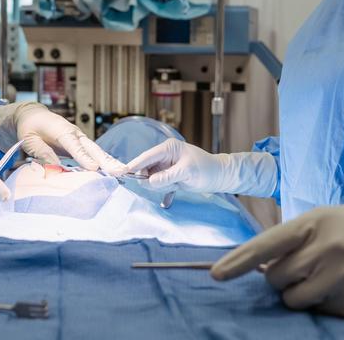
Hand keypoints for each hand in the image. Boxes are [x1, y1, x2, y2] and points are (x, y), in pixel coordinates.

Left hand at [0, 103, 124, 174]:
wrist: (33, 116)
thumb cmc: (29, 127)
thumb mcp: (30, 140)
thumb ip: (42, 152)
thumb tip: (54, 167)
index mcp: (61, 130)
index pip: (74, 145)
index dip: (84, 157)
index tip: (93, 168)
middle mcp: (74, 133)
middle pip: (91, 147)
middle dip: (105, 160)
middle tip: (118, 171)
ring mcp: (79, 138)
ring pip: (96, 150)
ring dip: (109, 161)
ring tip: (122, 172)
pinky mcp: (80, 144)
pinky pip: (93, 154)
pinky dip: (104, 161)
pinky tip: (113, 170)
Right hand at [123, 138, 277, 196]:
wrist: (220, 177)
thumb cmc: (206, 170)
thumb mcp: (187, 173)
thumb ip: (167, 177)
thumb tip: (148, 182)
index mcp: (168, 148)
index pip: (146, 157)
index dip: (134, 165)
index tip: (122, 173)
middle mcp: (164, 156)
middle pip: (146, 170)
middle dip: (152, 180)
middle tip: (166, 185)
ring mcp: (166, 167)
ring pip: (152, 180)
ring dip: (161, 186)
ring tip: (177, 186)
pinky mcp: (169, 177)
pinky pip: (159, 185)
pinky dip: (164, 191)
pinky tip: (172, 196)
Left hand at [210, 202, 343, 317]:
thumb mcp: (330, 219)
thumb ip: (296, 239)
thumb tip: (259, 265)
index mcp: (317, 223)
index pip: (269, 244)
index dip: (239, 261)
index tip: (216, 275)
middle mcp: (329, 249)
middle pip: (277, 279)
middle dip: (282, 278)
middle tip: (304, 268)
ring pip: (295, 301)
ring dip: (300, 295)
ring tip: (325, 279)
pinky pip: (322, 314)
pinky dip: (327, 305)